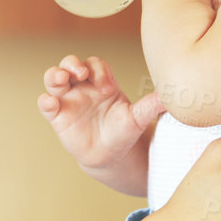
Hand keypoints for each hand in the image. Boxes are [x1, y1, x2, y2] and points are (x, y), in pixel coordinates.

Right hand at [38, 54, 161, 189]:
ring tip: (62, 79)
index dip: (99, 71)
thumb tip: (175, 97)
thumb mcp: (138, 119)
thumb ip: (152, 106)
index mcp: (103, 83)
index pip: (96, 64)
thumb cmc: (125, 133)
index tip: (107, 88)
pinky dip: (45, 100)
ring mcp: (68, 100)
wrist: (112, 156)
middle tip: (81, 73)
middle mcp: (83, 88)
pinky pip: (46, 103)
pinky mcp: (58, 117)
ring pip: (54, 78)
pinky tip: (51, 103)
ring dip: (55, 74)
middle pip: (71, 63)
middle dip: (73, 63)